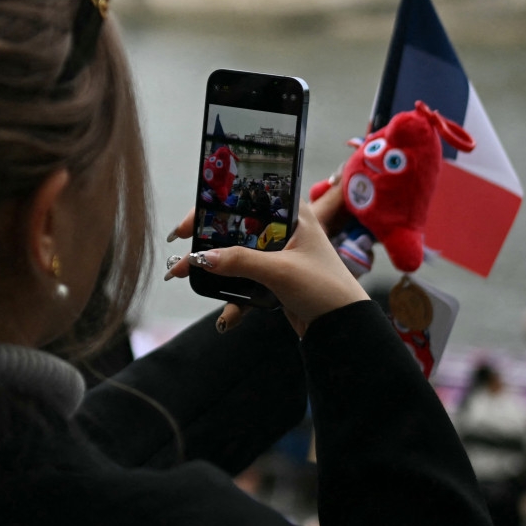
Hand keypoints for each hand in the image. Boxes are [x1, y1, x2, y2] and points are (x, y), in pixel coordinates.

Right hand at [164, 195, 366, 337]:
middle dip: (207, 244)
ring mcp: (277, 254)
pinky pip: (244, 281)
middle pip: (234, 228)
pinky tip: (230, 316)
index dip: (214, 206)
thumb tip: (201, 258)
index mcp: (292, 213)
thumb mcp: (281, 272)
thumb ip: (240, 261)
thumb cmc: (325, 289)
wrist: (343, 328)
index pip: (245, 198)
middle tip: (181, 254)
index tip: (189, 224)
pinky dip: (234, 297)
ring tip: (187, 278)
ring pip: (235, 256)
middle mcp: (283, 229)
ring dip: (215, 271)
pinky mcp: (273, 278)